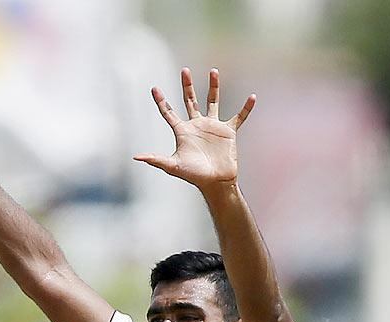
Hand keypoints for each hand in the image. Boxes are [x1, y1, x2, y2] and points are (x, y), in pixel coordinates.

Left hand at [134, 68, 254, 190]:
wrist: (215, 182)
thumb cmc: (194, 175)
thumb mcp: (173, 166)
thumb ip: (155, 159)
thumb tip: (136, 157)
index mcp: (183, 132)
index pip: (169, 113)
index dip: (161, 101)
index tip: (154, 88)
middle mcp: (197, 126)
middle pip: (191, 101)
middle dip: (187, 86)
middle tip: (184, 70)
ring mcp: (213, 127)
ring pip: (213, 101)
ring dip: (213, 87)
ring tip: (213, 71)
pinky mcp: (228, 132)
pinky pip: (239, 117)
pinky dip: (246, 109)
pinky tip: (252, 98)